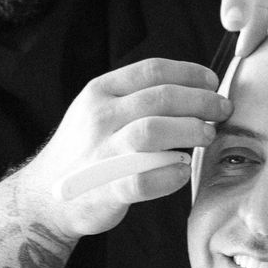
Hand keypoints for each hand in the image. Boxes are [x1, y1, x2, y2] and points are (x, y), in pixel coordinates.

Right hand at [24, 58, 230, 236]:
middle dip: (201, 101)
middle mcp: (99, 117)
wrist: (45, 196)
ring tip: (208, 135)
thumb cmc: (84, 153)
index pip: (152, 71)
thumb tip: (189, 89)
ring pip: (153, 131)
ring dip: (189, 130)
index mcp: (99, 92)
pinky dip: (169, 175)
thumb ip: (134, 98)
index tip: (211, 82)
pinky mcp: (106, 189)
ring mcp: (102, 154)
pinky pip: (144, 179)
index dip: (190, 73)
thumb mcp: (97, 111)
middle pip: (160, 98)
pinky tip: (183, 170)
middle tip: (222, 110)